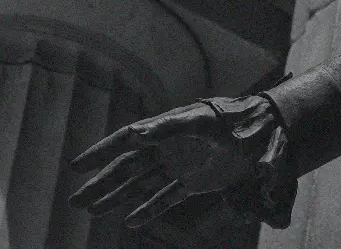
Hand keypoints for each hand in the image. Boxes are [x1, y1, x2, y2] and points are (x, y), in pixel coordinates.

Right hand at [68, 99, 266, 228]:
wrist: (267, 129)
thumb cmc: (235, 118)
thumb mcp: (202, 121)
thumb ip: (170, 126)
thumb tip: (136, 134)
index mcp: (167, 127)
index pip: (127, 141)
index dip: (101, 153)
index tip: (75, 166)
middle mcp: (170, 147)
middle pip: (128, 168)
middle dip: (101, 183)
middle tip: (74, 201)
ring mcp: (182, 165)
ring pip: (142, 184)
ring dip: (118, 198)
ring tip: (92, 211)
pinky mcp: (196, 181)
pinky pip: (167, 198)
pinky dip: (149, 210)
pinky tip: (130, 223)